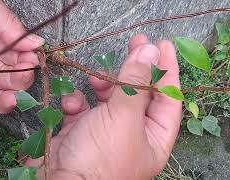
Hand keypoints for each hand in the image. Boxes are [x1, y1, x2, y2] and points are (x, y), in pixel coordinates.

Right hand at [27, 34, 181, 178]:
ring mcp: (104, 132)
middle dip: (134, 69)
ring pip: (109, 98)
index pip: (168, 99)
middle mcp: (131, 134)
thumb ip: (136, 83)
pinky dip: (76, 102)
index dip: (166, 71)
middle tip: (134, 43)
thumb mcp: (124, 118)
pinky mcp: (80, 130)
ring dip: (102, 86)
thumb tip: (149, 51)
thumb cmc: (100, 158)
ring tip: (95, 79)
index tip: (160, 45)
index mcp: (153, 137)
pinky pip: (83, 108)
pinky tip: (71, 105)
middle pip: (138, 94)